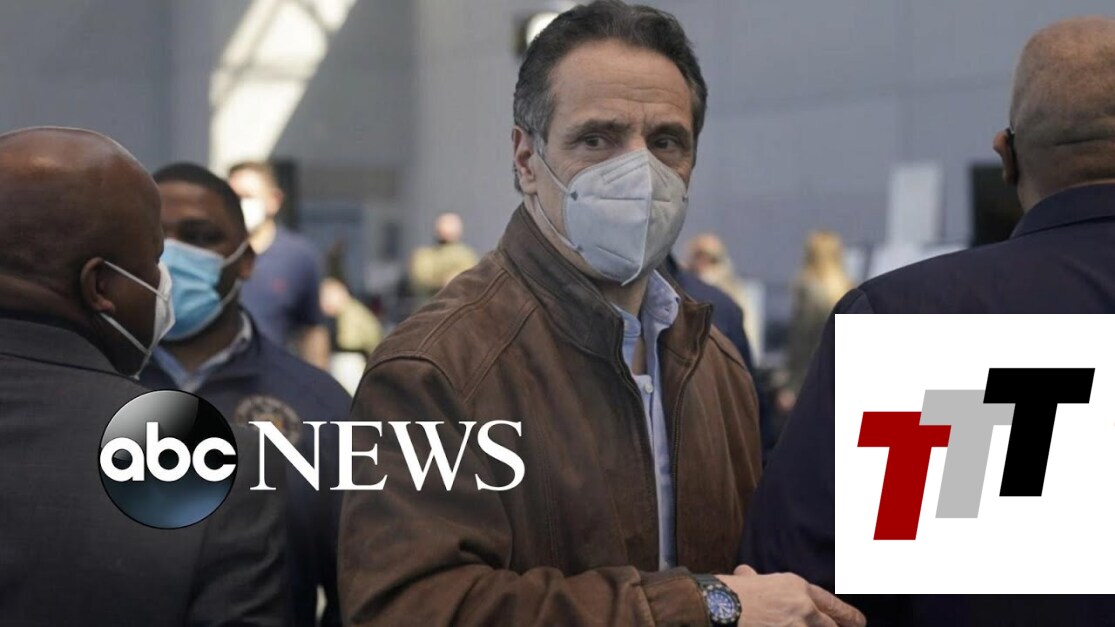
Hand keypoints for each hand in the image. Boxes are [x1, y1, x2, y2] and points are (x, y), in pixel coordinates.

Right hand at [716, 565, 864, 626]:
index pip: (831, 604)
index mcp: (796, 587)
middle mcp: (803, 607)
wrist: (717, 605)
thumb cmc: (728, 591)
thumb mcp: (747, 579)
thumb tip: (747, 574)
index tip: (859, 623)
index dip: (848, 616)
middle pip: (831, 626)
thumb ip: (755, 579)